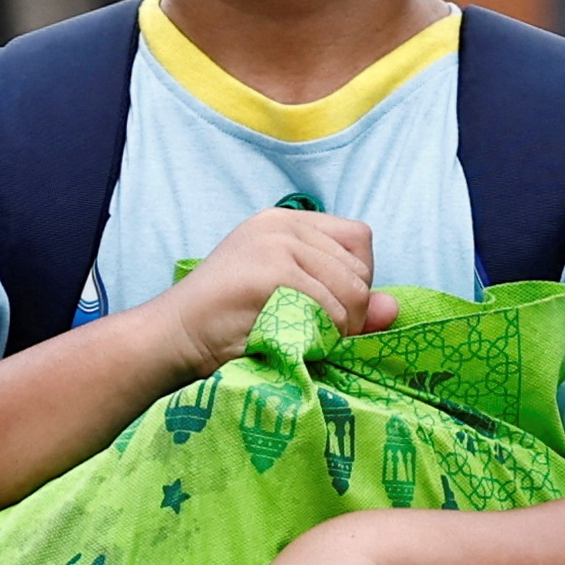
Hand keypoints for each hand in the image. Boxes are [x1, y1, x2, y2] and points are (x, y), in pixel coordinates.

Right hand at [150, 207, 394, 372]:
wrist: (172, 337)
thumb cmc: (227, 327)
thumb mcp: (291, 304)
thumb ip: (340, 300)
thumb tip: (393, 308)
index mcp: (287, 223)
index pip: (359, 239)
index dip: (358, 280)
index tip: (333, 310)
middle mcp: (284, 224)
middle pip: (361, 267)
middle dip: (352, 311)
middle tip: (318, 335)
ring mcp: (276, 244)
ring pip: (352, 291)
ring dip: (338, 328)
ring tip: (304, 340)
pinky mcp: (270, 271)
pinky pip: (328, 307)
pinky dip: (322, 334)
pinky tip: (294, 341)